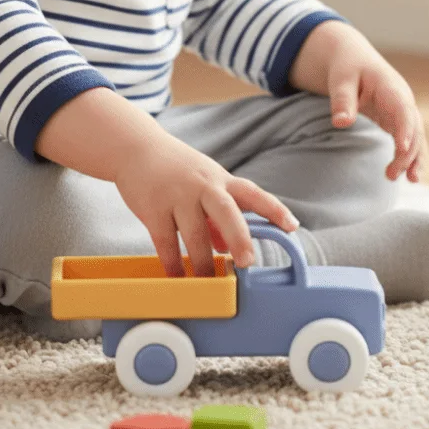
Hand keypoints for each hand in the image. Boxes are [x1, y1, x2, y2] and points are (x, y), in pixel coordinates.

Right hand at [114, 131, 298, 277]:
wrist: (136, 148)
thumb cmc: (176, 168)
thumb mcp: (203, 183)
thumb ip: (217, 214)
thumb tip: (227, 247)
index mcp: (220, 179)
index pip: (253, 193)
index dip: (274, 209)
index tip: (292, 226)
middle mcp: (202, 185)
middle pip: (227, 211)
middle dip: (240, 237)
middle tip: (246, 262)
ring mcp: (177, 196)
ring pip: (195, 234)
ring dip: (203, 262)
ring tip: (207, 281)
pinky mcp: (153, 208)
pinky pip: (166, 242)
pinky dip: (173, 262)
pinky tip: (178, 275)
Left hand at [291, 21, 426, 181]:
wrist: (353, 58)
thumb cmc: (347, 67)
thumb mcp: (340, 79)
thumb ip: (342, 100)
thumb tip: (340, 123)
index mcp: (391, 87)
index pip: (403, 110)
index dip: (405, 128)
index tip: (402, 148)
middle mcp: (403, 100)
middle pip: (413, 128)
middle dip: (409, 152)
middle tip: (392, 175)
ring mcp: (403, 110)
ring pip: (416, 136)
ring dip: (414, 158)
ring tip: (412, 181)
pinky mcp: (397, 120)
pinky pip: (408, 139)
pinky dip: (409, 156)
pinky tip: (406, 174)